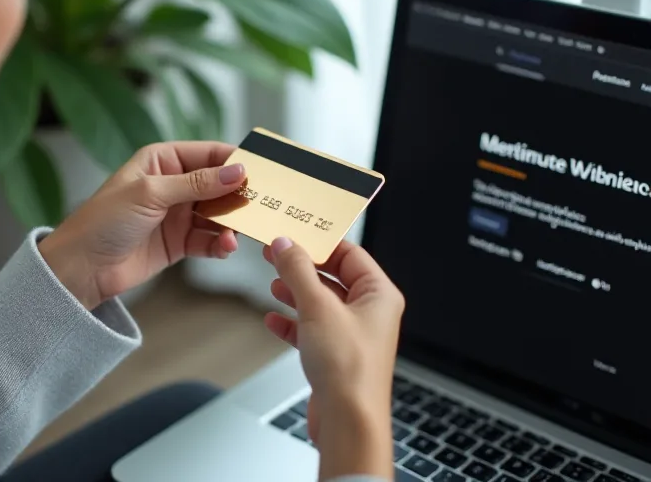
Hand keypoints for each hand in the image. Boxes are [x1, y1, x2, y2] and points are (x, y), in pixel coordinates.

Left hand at [38, 141, 245, 309]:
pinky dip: (220, 243)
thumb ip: (196, 183)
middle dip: (239, 194)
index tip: (262, 170)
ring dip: (232, 222)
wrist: (82, 268)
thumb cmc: (102, 221)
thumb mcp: (150, 193)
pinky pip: (209, 239)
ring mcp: (176, 215)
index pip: (208, 153)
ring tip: (240, 232)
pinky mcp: (178, 242)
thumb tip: (236, 172)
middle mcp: (172, 185)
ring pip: (217, 214)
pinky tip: (225, 246)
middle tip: (261, 204)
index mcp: (162, 160)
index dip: (235, 160)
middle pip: (218, 184)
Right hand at [262, 238, 403, 479]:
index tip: (294, 231)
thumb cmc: (350, 370)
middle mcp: (370, 313)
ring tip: (273, 282)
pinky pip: (311, 329)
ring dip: (295, 292)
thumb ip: (297, 271)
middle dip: (302, 266)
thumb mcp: (318, 307)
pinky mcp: (335, 355)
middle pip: (333, 276)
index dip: (320, 240)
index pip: (350, 253)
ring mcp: (352, 335)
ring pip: (320, 302)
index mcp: (379, 295)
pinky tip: (274, 319)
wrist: (348, 421)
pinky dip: (292, 322)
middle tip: (275, 252)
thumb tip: (285, 245)